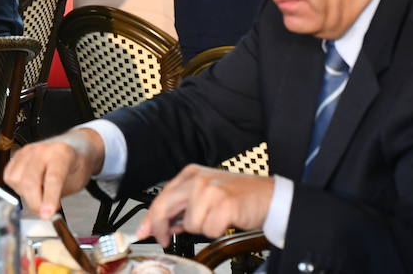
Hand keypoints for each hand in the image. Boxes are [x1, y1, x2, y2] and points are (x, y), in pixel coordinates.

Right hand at [3, 128, 104, 219]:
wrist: (73, 146)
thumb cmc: (75, 164)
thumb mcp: (77, 182)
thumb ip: (59, 196)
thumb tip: (44, 212)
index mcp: (61, 153)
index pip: (53, 177)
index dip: (49, 198)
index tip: (47, 214)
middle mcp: (42, 150)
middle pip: (30, 181)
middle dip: (35, 204)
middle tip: (45, 213)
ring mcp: (28, 151)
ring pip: (16, 180)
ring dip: (26, 195)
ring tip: (39, 196)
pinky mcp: (17, 155)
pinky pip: (9, 176)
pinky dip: (16, 188)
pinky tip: (29, 188)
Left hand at [136, 165, 274, 242]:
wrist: (269, 196)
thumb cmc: (238, 196)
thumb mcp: (206, 194)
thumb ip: (183, 207)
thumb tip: (164, 225)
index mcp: (191, 174)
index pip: (162, 197)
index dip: (150, 218)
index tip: (143, 231)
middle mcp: (198, 179)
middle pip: (165, 207)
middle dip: (162, 228)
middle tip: (163, 239)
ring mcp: (210, 191)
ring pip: (189, 224)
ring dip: (201, 229)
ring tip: (216, 219)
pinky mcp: (223, 204)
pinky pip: (208, 230)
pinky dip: (216, 231)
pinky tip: (225, 220)